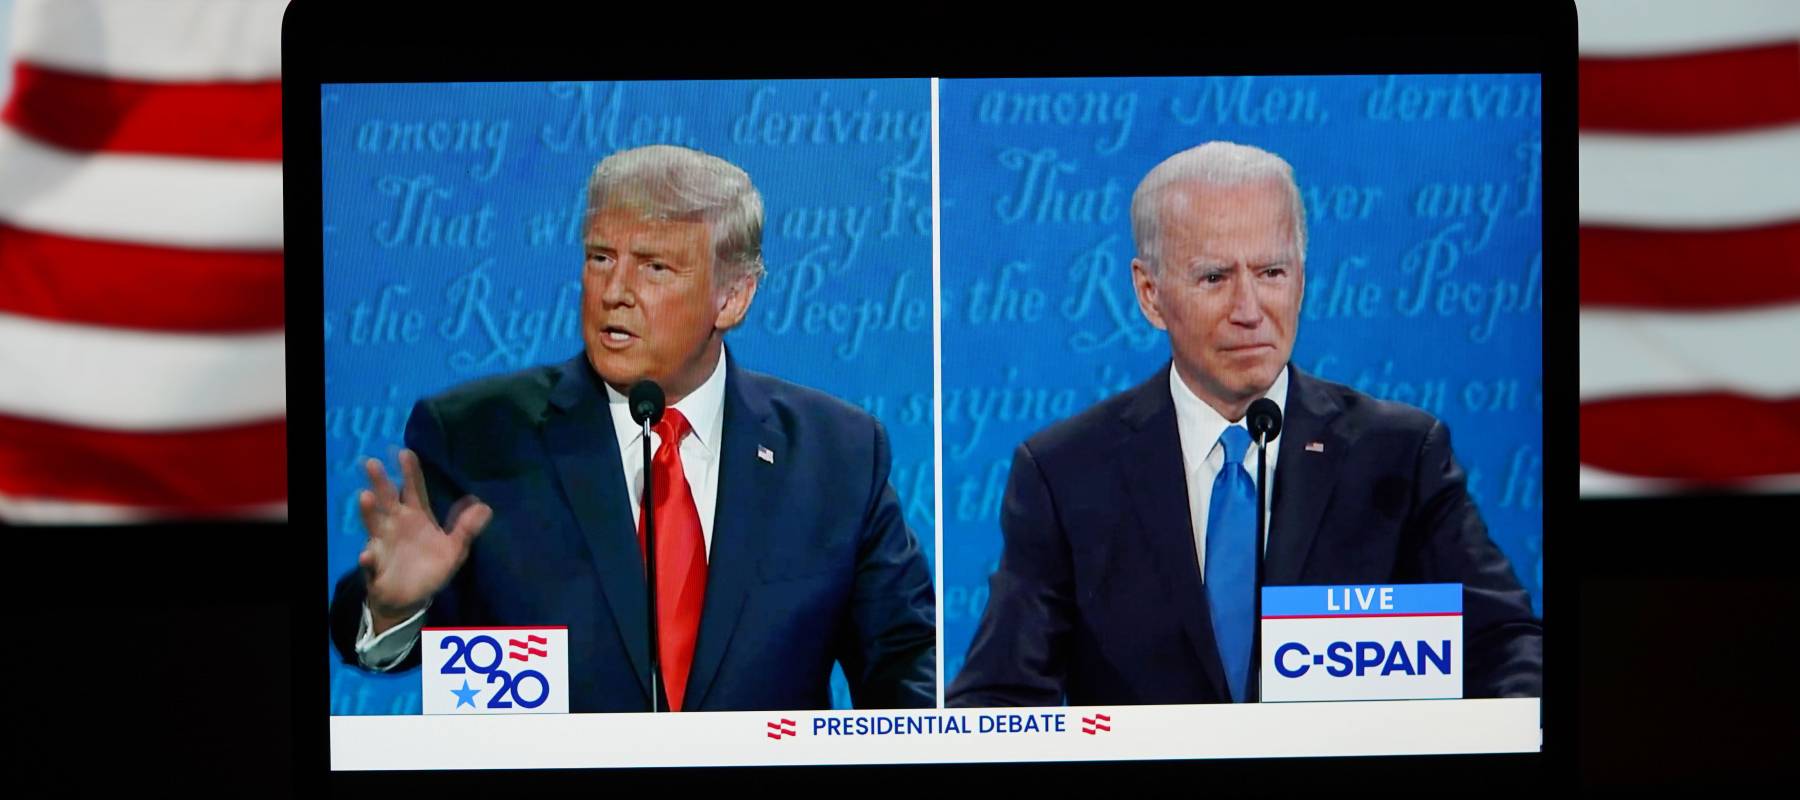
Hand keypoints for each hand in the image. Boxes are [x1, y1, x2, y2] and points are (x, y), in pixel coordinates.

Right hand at [356, 449, 492, 634]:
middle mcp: (396, 525)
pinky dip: (367, 558)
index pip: (413, 490)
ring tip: (366, 497)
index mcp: (416, 517)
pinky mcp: (375, 566)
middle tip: (372, 462)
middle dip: (380, 482)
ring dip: (369, 512)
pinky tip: (367, 556)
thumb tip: (485, 505)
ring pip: (374, 524)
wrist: (410, 599)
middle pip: (388, 499)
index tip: (405, 452)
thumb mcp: (454, 549)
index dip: (409, 472)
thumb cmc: (430, 568)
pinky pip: (370, 561)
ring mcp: (382, 543)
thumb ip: (466, 528)